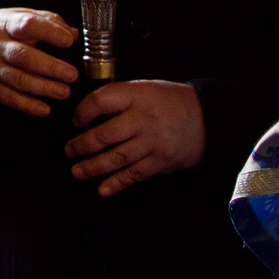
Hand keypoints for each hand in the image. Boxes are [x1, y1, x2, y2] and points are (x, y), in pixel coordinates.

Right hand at [0, 9, 78, 117]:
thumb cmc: (1, 31)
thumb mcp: (18, 17)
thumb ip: (48, 21)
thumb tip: (74, 34)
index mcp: (6, 24)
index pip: (27, 25)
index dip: (48, 32)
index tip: (68, 41)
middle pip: (23, 56)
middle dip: (49, 67)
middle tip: (72, 75)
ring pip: (17, 79)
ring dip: (42, 88)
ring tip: (64, 92)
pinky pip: (8, 97)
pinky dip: (27, 105)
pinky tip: (44, 109)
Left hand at [67, 80, 204, 196]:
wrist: (208, 117)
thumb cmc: (170, 101)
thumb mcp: (145, 89)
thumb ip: (119, 99)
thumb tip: (87, 114)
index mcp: (138, 95)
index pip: (101, 101)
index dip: (83, 111)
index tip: (75, 121)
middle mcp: (144, 119)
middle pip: (104, 135)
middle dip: (81, 145)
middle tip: (69, 150)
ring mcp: (153, 142)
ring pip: (116, 158)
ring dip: (93, 167)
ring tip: (77, 171)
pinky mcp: (161, 161)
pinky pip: (134, 174)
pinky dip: (116, 183)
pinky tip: (102, 189)